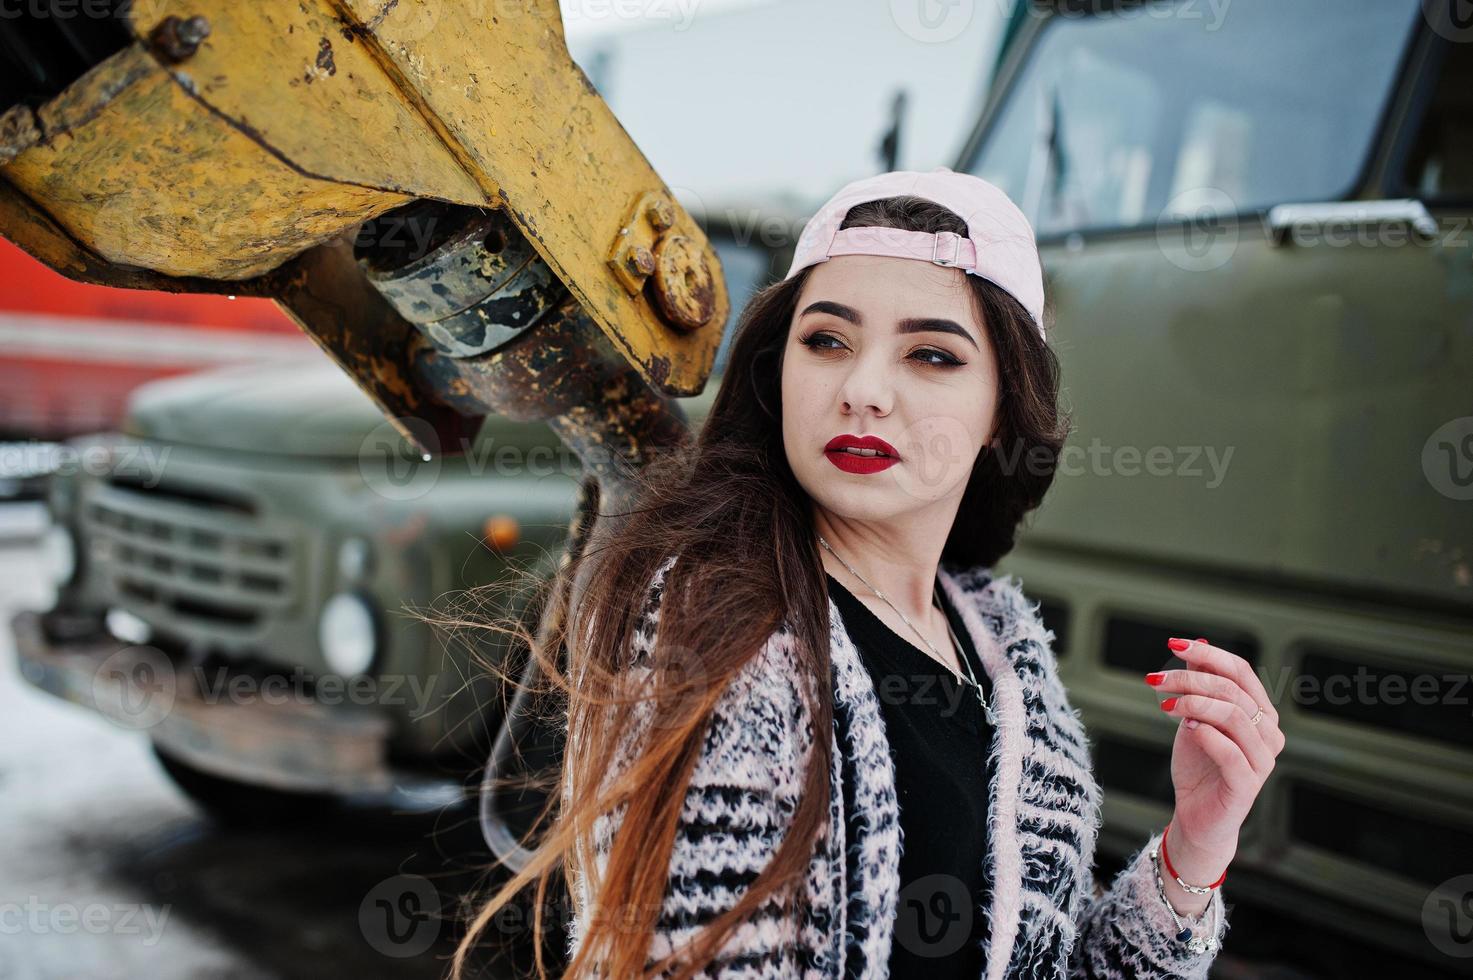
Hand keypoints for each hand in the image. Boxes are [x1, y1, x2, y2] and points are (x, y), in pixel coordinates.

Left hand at [1145, 637, 1285, 880]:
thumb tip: (1193, 644)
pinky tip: (1186, 728)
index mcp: (1261, 712)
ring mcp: (1262, 761)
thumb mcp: (1193, 717)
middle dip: (1191, 678)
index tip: (1173, 644)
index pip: (1241, 671)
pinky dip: (1206, 734)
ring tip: (1166, 705)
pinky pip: (1231, 752)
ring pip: (1235, 717)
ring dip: (1194, 704)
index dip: (1209, 654)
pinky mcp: (1248, 786)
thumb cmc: (1198, 765)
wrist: (1196, 816)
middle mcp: (1269, 734)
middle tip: (1156, 679)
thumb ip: (1197, 686)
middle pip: (1234, 690)